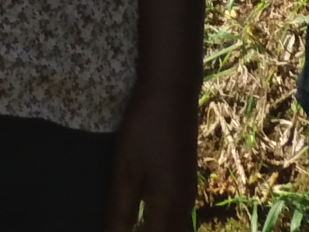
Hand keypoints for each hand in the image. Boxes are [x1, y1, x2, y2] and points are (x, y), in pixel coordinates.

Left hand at [103, 77, 199, 230]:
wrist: (173, 91)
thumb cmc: (145, 129)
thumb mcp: (126, 170)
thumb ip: (121, 210)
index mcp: (169, 206)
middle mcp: (185, 205)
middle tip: (120, 227)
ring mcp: (188, 192)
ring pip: (174, 227)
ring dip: (155, 229)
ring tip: (129, 224)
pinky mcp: (186, 179)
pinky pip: (176, 214)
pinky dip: (161, 222)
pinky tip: (144, 214)